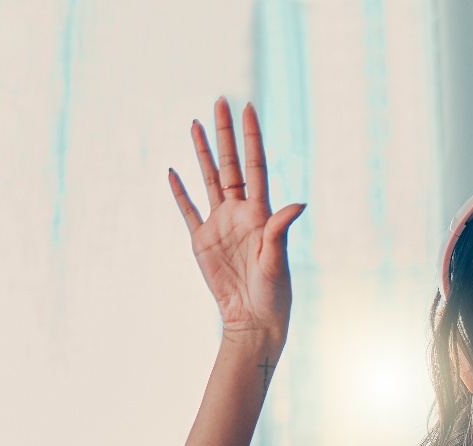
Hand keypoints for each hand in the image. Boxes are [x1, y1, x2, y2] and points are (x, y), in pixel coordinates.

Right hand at [170, 98, 305, 337]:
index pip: (255, 166)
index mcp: (260, 213)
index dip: (251, 138)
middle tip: (220, 101)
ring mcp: (219, 224)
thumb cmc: (273, 292)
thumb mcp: (277, 260)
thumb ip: (281, 229)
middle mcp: (240, 212)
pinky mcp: (202, 240)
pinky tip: (172, 171)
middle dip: (225, 133)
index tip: (248, 108)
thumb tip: (299, 203)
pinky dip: (179, 192)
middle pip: (229, 164)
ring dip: (202, 152)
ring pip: (208, 179)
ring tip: (196, 124)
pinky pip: (188, 210)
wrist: (253, 317)